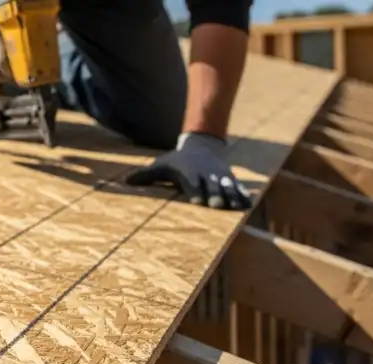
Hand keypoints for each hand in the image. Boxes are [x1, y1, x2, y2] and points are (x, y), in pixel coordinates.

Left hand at [125, 132, 250, 209]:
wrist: (202, 146)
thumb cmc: (177, 161)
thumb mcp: (160, 165)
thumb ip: (145, 175)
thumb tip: (125, 182)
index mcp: (189, 172)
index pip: (191, 182)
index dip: (194, 191)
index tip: (197, 201)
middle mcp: (206, 174)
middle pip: (210, 185)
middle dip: (214, 194)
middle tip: (216, 205)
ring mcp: (219, 176)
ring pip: (226, 187)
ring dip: (231, 197)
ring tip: (237, 208)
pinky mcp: (229, 179)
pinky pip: (237, 187)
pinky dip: (242, 195)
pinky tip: (247, 206)